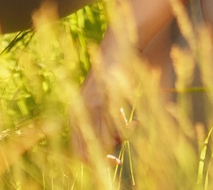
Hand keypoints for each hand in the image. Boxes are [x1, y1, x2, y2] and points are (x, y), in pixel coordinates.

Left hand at [75, 41, 131, 155]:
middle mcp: (80, 111)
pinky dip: (129, 129)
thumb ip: (100, 126)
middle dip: (107, 158)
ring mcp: (93, 105)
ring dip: (123, 138)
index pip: (78, 151)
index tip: (112, 162)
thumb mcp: (101, 103)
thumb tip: (109, 152)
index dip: (94, 162)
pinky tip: (137, 122)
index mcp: (74, 113)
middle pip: (91, 151)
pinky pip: (119, 127)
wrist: (117, 50)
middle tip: (119, 159)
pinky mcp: (109, 98)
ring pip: (108, 141)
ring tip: (133, 126)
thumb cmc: (112, 80)